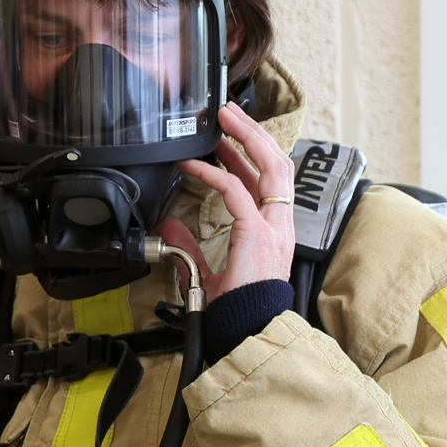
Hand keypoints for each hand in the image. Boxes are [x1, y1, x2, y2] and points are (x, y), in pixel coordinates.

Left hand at [167, 102, 295, 303]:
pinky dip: (213, 173)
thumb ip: (190, 248)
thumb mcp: (208, 272)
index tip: (225, 139)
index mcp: (273, 232)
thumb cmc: (235, 311)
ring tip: (224, 118)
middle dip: (253, 133)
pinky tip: (193, 165)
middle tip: (228, 113)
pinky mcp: (257, 235)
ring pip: (271, 167)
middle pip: (277, 164)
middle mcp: (279, 225)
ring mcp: (273, 228)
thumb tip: (168, 228)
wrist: (246, 333)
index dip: (250, 153)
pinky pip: (236, 192)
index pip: (269, 180)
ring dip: (246, 137)